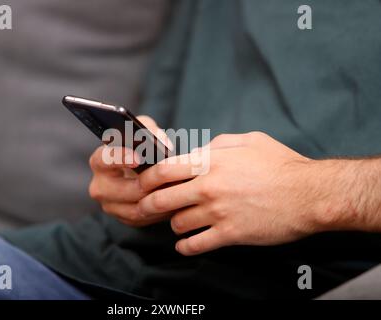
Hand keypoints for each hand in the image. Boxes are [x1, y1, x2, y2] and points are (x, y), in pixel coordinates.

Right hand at [88, 115, 172, 226]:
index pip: (103, 160)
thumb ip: (147, 129)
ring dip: (157, 199)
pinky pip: (145, 219)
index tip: (138, 157)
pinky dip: (161, 211)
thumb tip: (160, 141)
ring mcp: (111, 206)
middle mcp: (100, 186)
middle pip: (122, 190)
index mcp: (100, 162)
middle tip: (166, 179)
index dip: (119, 158)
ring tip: (175, 189)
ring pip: (136, 208)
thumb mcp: (142, 131)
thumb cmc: (141, 147)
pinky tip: (175, 200)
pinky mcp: (125, 219)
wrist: (142, 171)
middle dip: (146, 184)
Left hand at [138, 132, 327, 254]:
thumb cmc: (282, 164)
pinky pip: (196, 245)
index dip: (148, 178)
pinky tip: (185, 244)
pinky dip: (186, 246)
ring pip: (177, 223)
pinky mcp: (230, 234)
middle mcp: (208, 187)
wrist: (310, 194)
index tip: (144, 184)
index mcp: (211, 162)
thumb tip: (198, 152)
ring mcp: (217, 213)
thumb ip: (218, 144)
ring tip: (179, 222)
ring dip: (174, 224)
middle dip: (149, 204)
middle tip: (148, 207)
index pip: (164, 170)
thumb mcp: (249, 140)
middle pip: (162, 198)